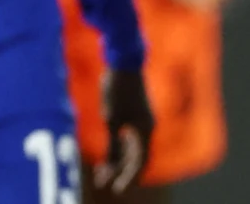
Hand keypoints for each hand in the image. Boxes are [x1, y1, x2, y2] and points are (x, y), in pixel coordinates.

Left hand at [96, 67, 153, 193]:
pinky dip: (120, 149)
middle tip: (102, 181)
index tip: (115, 189)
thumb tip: (112, 163)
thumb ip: (113, 140)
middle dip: (119, 171)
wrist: (122, 61)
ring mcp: (142, 120)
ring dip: (118, 161)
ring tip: (102, 171)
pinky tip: (111, 154)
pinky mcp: (135, 114)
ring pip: (133, 148)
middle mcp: (147, 127)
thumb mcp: (110, 117)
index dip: (127, 177)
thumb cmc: (116, 88)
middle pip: (136, 157)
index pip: (139, 162)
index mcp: (145, 130)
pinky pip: (130, 138)